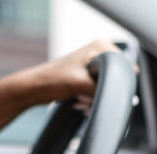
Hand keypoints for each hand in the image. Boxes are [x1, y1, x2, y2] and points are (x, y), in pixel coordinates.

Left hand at [0, 40, 128, 141]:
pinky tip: (78, 103)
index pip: (123, 68)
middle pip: (114, 81)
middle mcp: (98, 53)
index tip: (100, 93)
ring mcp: (92, 66)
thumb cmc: (52, 81)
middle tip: (84, 98)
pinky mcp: (85, 78)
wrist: (33, 89)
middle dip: (101, 95)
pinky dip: (89, 101)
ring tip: (78, 101)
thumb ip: (102, 90)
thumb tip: (118, 100)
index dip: (116, 85)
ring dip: (93, 100)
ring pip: (105, 90)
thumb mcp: (82, 84)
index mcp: (101, 47)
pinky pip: (96, 94)